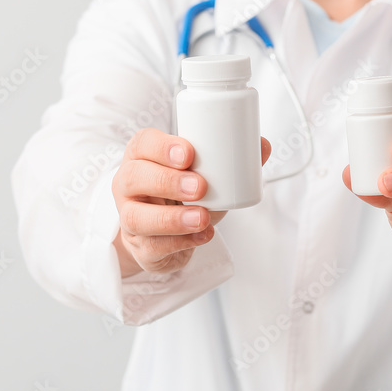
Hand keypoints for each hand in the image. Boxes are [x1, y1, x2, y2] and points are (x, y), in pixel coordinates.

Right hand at [112, 128, 271, 277]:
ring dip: (171, 218)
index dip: (162, 146)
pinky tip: (202, 236)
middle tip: (200, 187)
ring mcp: (130, 217)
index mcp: (143, 157)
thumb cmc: (182, 196)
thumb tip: (263, 145)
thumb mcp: (204, 174)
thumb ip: (232, 160)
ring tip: (202, 218)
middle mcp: (128, 185)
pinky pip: (153, 246)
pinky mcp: (139, 247)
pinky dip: (181, 242)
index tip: (189, 153)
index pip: (143, 144)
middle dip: (167, 181)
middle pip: (133, 177)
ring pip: (136, 217)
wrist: (165, 236)